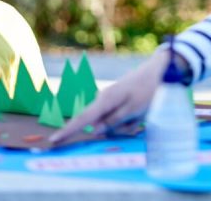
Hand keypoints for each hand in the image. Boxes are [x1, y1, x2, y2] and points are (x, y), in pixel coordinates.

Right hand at [49, 49, 170, 143]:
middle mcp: (103, 98)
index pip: (83, 119)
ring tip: (141, 114)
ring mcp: (109, 99)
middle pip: (101, 124)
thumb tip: (97, 130)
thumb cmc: (147, 90)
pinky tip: (140, 112)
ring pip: (112, 123)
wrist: (157, 71)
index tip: (54, 140)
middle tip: (137, 121)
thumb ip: (114, 121)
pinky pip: (118, 117)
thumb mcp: (134, 110)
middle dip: (117, 129)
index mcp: (105, 100)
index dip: (68, 130)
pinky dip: (129, 120)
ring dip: (126, 124)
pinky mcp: (115, 100)